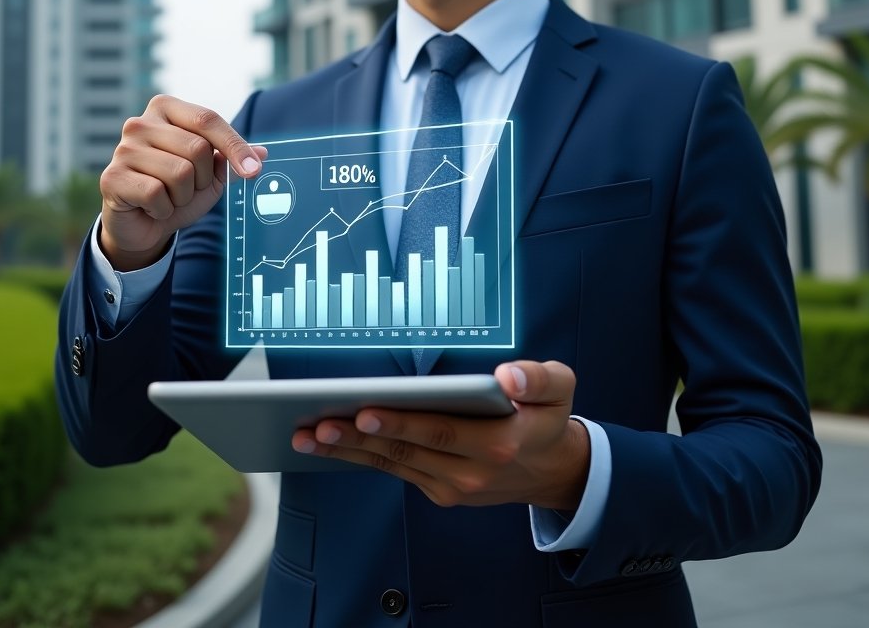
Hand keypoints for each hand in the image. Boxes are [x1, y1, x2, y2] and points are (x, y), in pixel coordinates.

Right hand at [99, 94, 264, 269]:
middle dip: (203, 179)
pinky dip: (164, 209)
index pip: (208, 119)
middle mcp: (140, 123)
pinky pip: (157, 194)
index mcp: (166, 109)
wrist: (143, 225)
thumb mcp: (212, 176)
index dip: (235, 146)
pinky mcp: (111, 177)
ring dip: (183, 197)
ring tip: (168, 197)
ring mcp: (122, 148)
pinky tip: (151, 208)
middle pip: (197, 149)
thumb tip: (264, 153)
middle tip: (187, 189)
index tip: (254, 170)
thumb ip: (233, 161)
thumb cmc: (178, 191)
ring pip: (180, 173)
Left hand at [291, 361, 589, 510]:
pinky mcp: (440, 491)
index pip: (438, 432)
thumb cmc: (548, 418)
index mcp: (498, 444)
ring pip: (392, 465)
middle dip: (357, 437)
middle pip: (404, 451)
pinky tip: (330, 446)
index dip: (399, 422)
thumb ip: (539, 378)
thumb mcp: (561, 387)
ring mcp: (452, 487)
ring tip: (308, 435)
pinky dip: (361, 458)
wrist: (553, 470)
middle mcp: (470, 472)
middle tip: (317, 423)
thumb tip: (509, 377)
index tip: (365, 409)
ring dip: (348, 451)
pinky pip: (395, 472)